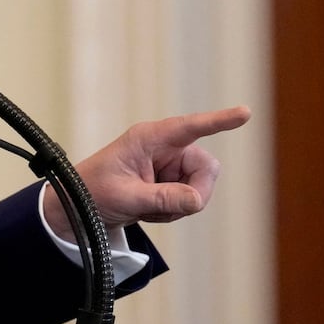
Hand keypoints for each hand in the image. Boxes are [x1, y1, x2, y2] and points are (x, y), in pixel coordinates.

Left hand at [41, 106, 251, 241]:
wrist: (78, 209)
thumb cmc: (92, 192)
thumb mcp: (124, 197)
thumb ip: (161, 198)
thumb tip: (197, 200)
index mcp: (147, 138)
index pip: (189, 127)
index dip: (218, 120)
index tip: (245, 113)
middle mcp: (163, 147)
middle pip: (206, 168)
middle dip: (193, 193)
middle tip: (163, 209)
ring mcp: (169, 165)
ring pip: (201, 187)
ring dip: (178, 205)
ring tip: (146, 208)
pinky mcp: (171, 181)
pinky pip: (191, 199)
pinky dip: (173, 211)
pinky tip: (148, 210)